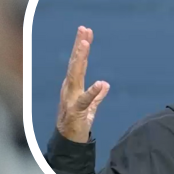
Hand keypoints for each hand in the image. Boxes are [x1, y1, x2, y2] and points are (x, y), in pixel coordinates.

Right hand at [56, 26, 108, 142]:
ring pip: (75, 75)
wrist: (68, 143)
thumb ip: (96, 96)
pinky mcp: (76, 112)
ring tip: (84, 44)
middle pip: (75, 64)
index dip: (82, 47)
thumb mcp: (89, 108)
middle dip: (79, 47)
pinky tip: (102, 84)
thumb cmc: (76, 123)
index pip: (78, 63)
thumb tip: (105, 85)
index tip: (86, 31)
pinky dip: (93, 92)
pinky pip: (85, 101)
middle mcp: (69, 89)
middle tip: (84, 30)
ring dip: (79, 59)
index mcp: (73, 86)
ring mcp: (70, 99)